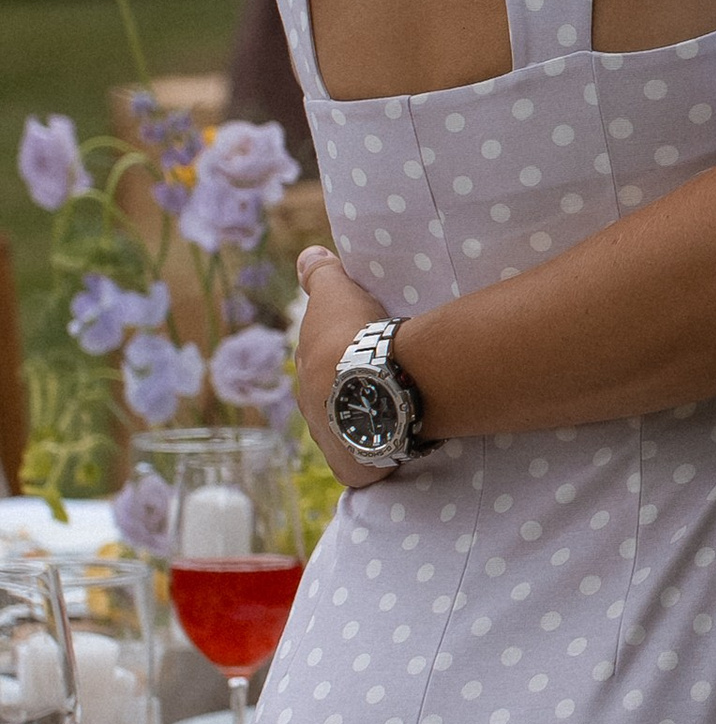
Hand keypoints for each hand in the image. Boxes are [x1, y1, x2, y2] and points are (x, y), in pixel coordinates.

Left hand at [295, 246, 393, 486]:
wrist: (371, 381)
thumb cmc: (351, 333)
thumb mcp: (335, 292)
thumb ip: (321, 274)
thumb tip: (307, 255)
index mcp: (306, 371)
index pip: (321, 364)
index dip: (342, 355)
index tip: (366, 349)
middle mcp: (312, 411)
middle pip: (332, 401)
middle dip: (351, 393)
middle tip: (386, 381)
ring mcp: (332, 442)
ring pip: (349, 432)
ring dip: (367, 424)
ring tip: (399, 412)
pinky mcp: (355, 468)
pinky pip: (368, 464)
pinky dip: (380, 456)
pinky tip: (400, 446)